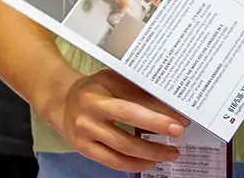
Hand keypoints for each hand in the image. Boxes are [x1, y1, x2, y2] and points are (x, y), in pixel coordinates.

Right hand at [59, 69, 186, 171]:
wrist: (62, 101)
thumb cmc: (95, 89)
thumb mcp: (113, 80)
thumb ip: (136, 89)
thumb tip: (169, 106)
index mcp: (103, 83)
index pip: (135, 94)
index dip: (159, 107)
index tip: (181, 115)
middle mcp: (92, 105)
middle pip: (128, 116)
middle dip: (157, 125)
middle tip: (179, 132)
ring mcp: (85, 128)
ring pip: (122, 144)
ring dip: (151, 152)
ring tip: (171, 153)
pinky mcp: (83, 147)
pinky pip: (112, 160)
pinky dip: (134, 164)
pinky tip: (150, 162)